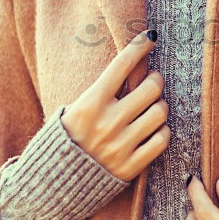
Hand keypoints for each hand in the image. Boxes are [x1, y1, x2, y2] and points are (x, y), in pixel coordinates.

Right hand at [60, 30, 170, 180]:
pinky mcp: (130, 166)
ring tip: (151, 108)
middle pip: (151, 88)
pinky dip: (162, 132)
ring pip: (160, 113)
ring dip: (160, 107)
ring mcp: (119, 146)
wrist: (56, 181)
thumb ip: (103, 90)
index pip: (122, 65)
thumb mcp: (76, 107)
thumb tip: (134, 65)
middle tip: (152, 82)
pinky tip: (153, 130)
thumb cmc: (70, 136)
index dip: (140, 46)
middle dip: (155, 81)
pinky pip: (161, 140)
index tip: (151, 37)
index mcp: (89, 103)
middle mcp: (106, 123)